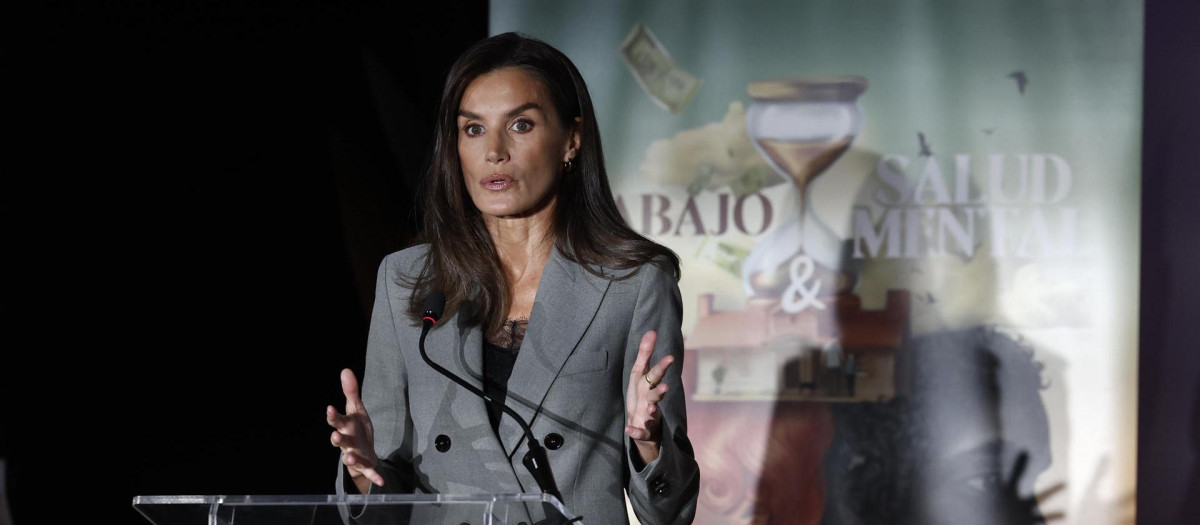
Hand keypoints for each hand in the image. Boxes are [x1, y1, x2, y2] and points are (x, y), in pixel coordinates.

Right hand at [327, 368, 384, 488]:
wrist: (363, 453)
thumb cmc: (357, 429)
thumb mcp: (356, 410)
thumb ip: (351, 392)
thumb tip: (346, 370)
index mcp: (345, 427)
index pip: (337, 421)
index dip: (333, 416)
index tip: (330, 409)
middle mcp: (347, 442)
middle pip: (340, 440)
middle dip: (337, 438)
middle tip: (334, 435)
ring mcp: (355, 455)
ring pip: (349, 457)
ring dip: (349, 457)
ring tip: (348, 457)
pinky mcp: (365, 466)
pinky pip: (369, 471)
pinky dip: (374, 476)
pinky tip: (380, 480)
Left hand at [625, 330, 674, 462]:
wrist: (645, 427)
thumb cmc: (642, 395)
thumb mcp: (640, 374)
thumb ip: (645, 354)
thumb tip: (652, 331)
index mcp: (649, 386)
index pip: (655, 375)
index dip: (662, 367)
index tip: (670, 357)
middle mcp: (651, 400)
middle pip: (655, 394)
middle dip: (659, 390)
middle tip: (665, 386)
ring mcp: (648, 416)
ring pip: (651, 412)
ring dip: (652, 409)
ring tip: (652, 407)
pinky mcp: (642, 431)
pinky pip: (639, 432)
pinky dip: (635, 432)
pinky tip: (629, 429)